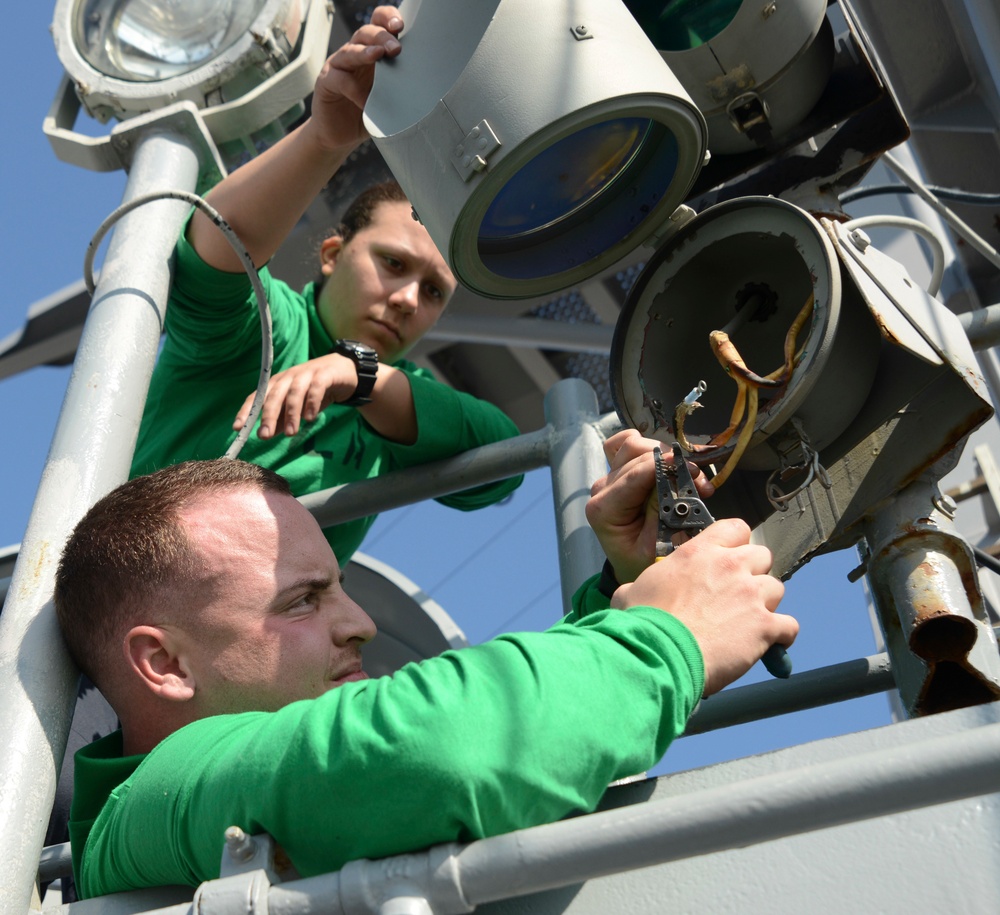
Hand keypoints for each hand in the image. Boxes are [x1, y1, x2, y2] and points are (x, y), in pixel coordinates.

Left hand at [234, 354, 360, 438]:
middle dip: (268, 416)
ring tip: (291, 433)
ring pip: (293, 393)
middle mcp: (288, 377)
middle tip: (264, 435)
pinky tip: (310, 418)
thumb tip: (265, 434)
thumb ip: (282, 419)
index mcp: (277, 384)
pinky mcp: (323, 375)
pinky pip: (315, 388)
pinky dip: (311, 403)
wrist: (344, 371)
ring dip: (291, 413)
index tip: (237, 428)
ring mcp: (306, 375)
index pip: (257, 397)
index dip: (246, 411)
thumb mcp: (297, 407)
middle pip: (274, 395)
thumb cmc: (315, 391)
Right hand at [308, 5, 403, 151]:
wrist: (341, 135)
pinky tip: (365, 101)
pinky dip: (353, 89)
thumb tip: (430, 86)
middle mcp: (355, 54)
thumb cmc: (368, 112)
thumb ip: (402, 85)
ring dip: (365, 52)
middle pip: (366, 33)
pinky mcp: (326, 83)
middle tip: (396, 48)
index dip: (387, 18)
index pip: (378, 24)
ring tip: (378, 55)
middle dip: (381, 36)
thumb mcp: (389, 96)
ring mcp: (338, 66)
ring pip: (350, 51)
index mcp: (373, 51)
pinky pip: (339, 79)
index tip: (401, 25)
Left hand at [586, 429, 713, 583]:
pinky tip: (667, 463)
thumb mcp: (655, 545)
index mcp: (604, 509)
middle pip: (637, 456)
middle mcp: (602, 489)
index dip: (666, 466)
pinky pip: (627, 444)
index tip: (693, 469)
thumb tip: (675, 481)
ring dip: (664, 455)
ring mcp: (608, 478)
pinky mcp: (618, 471)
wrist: (632, 565)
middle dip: (672, 465)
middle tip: (700, 485)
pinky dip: (650, 448)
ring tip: (689, 477)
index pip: (635, 475)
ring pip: (634, 445)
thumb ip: (661, 513)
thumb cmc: (642, 560)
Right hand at [611, 518, 795, 696]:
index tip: (729, 557)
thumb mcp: (631, 591)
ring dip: (766, 603)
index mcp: (698, 553)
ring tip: (750, 621)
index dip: (735, 543)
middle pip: (762, 555)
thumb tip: (635, 593)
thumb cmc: (643, 624)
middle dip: (753, 572)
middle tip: (738, 592)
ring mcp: (750, 595)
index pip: (734, 528)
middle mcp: (729, 567)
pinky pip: (789, 626)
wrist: (660, 654)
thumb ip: (646, 584)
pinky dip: (781, 636)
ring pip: (777, 588)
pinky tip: (769, 644)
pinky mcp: (765, 626)